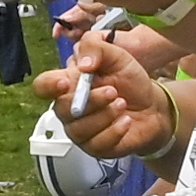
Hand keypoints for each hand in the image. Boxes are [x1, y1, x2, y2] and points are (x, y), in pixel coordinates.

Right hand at [49, 24, 179, 164]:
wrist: (152, 106)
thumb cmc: (129, 80)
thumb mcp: (117, 55)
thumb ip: (96, 47)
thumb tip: (83, 64)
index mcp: (69, 84)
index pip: (43, 86)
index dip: (49, 85)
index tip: (66, 81)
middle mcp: (69, 109)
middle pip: (62, 109)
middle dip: (91, 100)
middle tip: (113, 91)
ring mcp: (80, 131)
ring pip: (79, 129)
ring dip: (105, 115)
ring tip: (122, 104)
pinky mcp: (95, 148)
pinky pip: (97, 144)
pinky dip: (114, 131)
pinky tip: (125, 121)